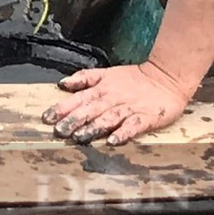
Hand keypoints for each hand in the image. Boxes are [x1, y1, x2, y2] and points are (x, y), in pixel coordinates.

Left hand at [41, 62, 192, 145]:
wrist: (166, 77)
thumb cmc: (134, 78)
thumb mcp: (106, 73)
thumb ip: (84, 78)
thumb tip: (62, 84)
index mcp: (102, 89)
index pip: (79, 99)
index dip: (63, 108)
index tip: (47, 118)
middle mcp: (113, 99)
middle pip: (91, 110)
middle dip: (74, 120)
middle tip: (59, 131)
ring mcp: (129, 108)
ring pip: (109, 118)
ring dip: (94, 127)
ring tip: (80, 137)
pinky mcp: (146, 117)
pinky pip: (133, 126)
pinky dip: (123, 133)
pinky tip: (113, 141)